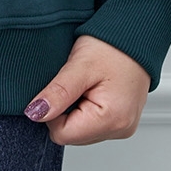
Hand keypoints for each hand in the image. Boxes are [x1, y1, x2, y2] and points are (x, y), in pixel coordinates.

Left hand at [25, 34, 150, 143]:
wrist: (135, 35)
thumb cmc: (113, 46)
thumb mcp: (80, 66)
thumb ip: (58, 93)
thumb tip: (36, 113)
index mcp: (112, 119)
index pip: (63, 134)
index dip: (53, 110)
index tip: (62, 87)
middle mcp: (121, 129)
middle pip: (72, 134)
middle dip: (66, 110)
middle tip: (77, 83)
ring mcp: (123, 127)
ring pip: (81, 131)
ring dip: (76, 109)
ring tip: (87, 84)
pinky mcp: (121, 122)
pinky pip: (92, 124)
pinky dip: (86, 108)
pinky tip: (92, 89)